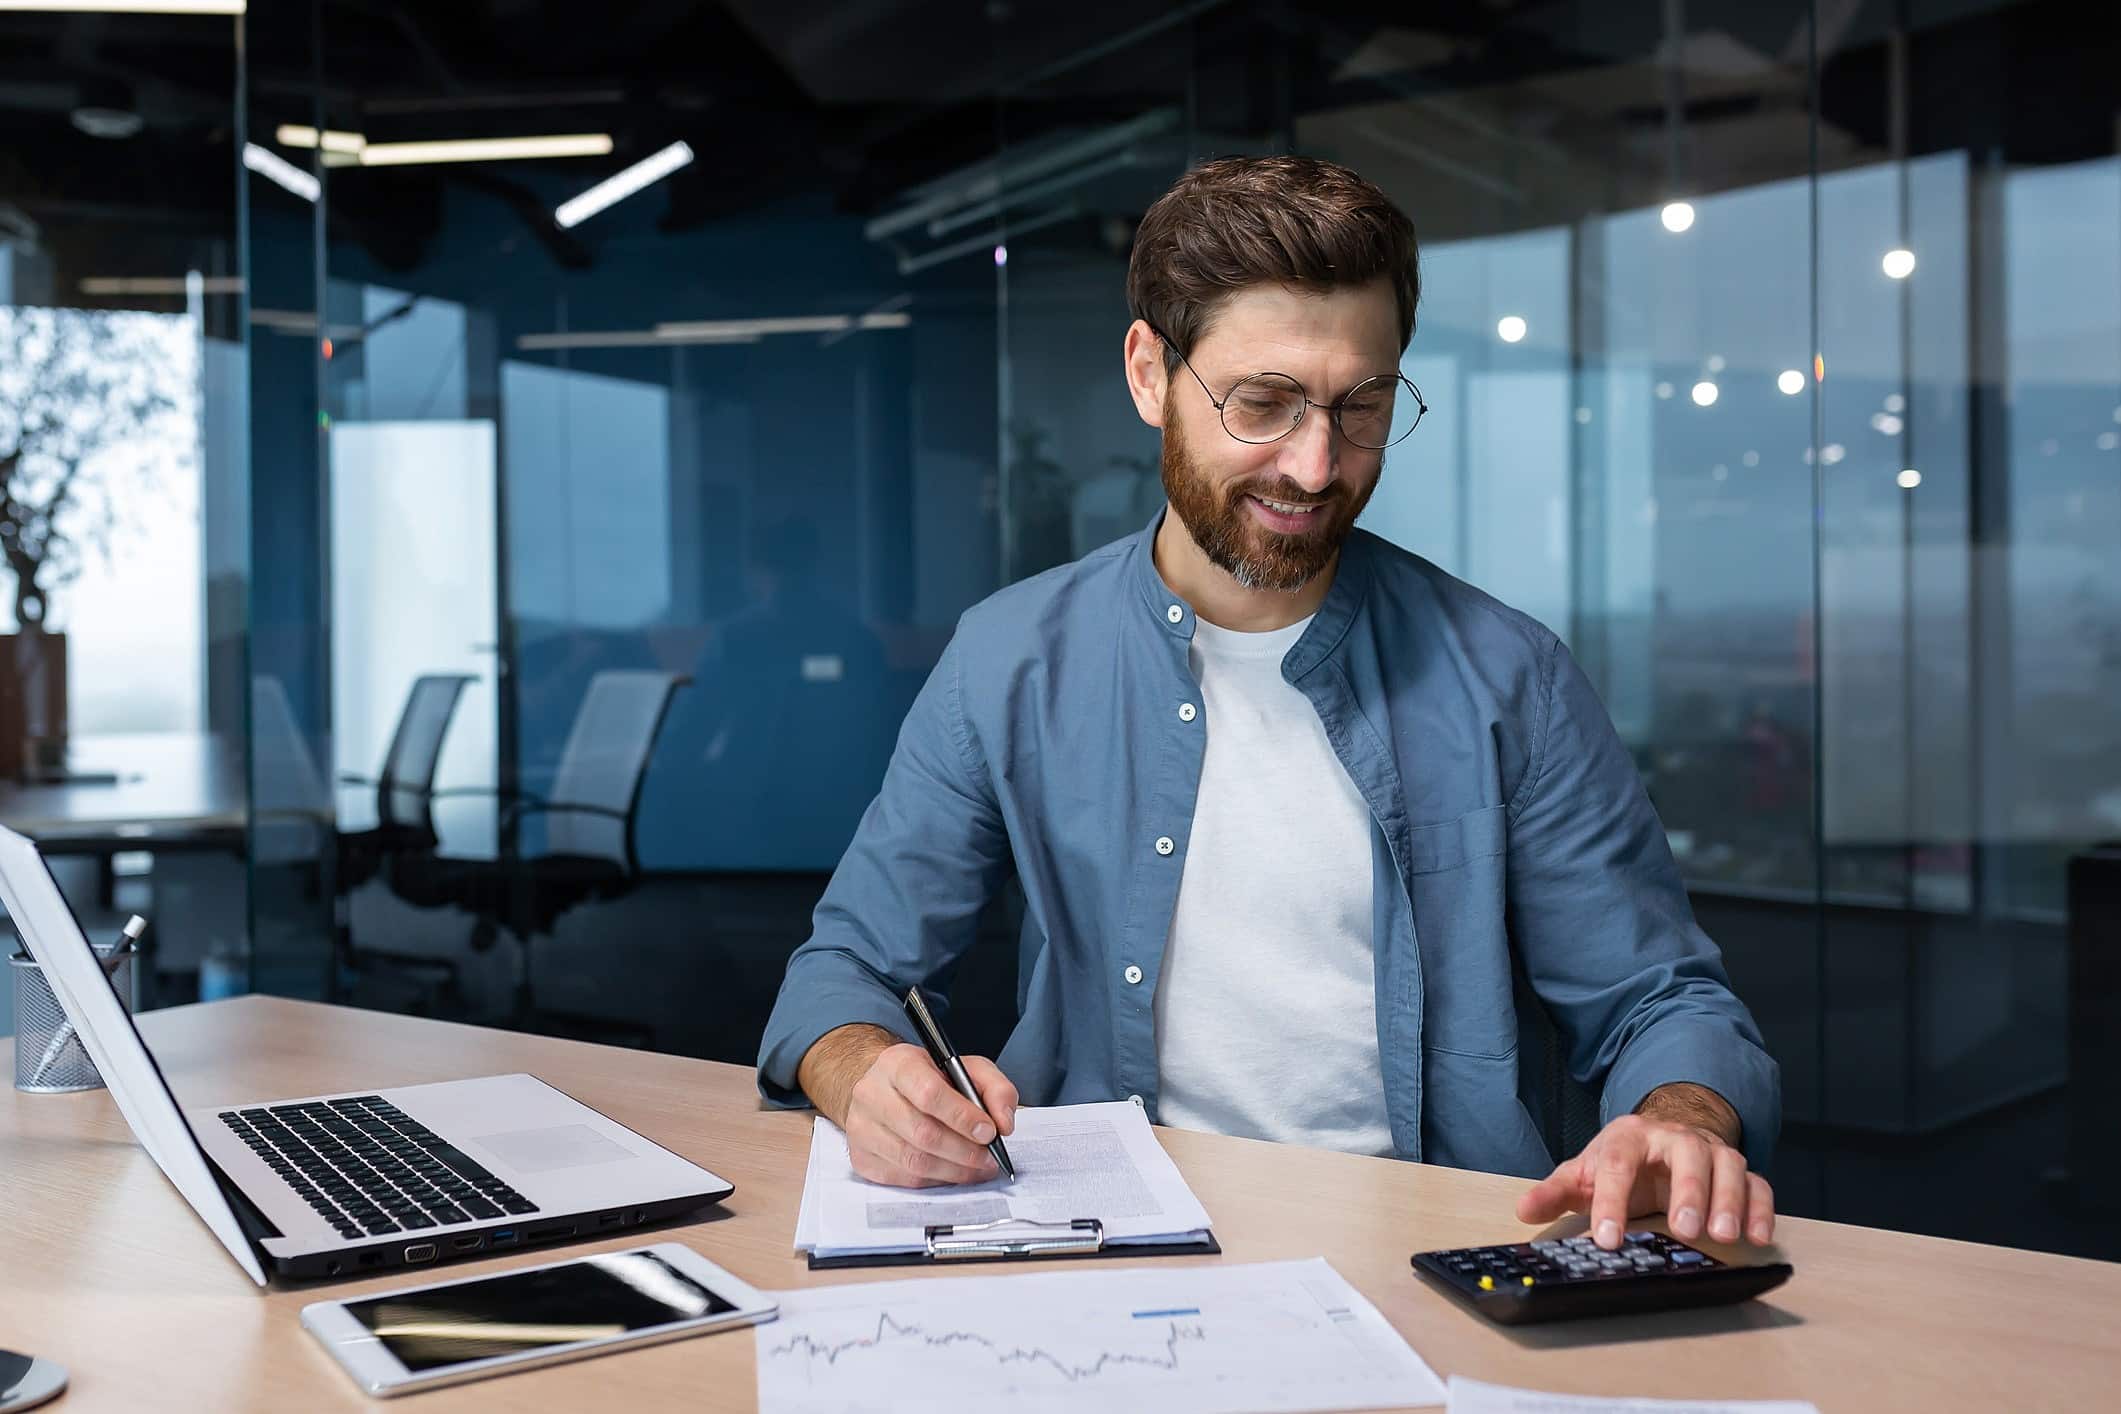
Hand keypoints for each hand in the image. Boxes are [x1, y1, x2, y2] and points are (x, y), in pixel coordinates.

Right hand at [842, 1043, 1018, 1188]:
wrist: (882, 1087)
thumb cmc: (927, 1078)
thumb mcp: (966, 1068)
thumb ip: (995, 1088)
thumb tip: (1004, 1123)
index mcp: (898, 1064)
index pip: (929, 1094)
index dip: (963, 1118)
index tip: (989, 1132)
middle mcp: (872, 1094)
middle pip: (922, 1133)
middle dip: (964, 1151)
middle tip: (989, 1158)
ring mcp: (861, 1128)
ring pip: (913, 1161)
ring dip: (953, 1170)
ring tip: (977, 1169)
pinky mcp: (861, 1156)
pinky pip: (903, 1179)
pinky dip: (935, 1181)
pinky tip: (951, 1172)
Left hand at [1515, 1111, 1774, 1251]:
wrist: (1662, 1132)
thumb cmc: (1622, 1159)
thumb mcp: (1585, 1171)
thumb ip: (1557, 1191)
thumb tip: (1523, 1210)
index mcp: (1629, 1137)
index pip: (1618, 1164)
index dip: (1612, 1200)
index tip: (1607, 1239)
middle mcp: (1674, 1138)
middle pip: (1686, 1154)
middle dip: (1689, 1191)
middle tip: (1687, 1230)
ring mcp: (1710, 1150)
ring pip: (1728, 1165)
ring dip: (1728, 1199)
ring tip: (1724, 1236)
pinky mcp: (1737, 1169)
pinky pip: (1757, 1183)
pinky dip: (1762, 1208)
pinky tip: (1758, 1238)